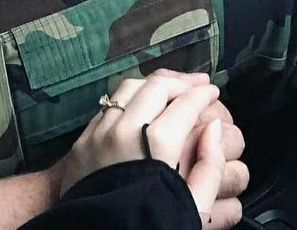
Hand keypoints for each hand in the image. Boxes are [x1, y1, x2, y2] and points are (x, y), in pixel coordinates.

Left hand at [59, 70, 245, 226]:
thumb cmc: (151, 226)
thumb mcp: (192, 206)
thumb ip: (210, 166)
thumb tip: (214, 128)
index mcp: (154, 144)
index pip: (185, 105)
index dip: (203, 95)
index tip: (214, 92)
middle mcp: (124, 128)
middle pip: (157, 87)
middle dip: (182, 82)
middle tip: (198, 83)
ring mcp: (99, 131)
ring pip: (130, 88)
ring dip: (154, 83)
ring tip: (171, 86)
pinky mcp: (82, 139)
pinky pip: (108, 105)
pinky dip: (130, 97)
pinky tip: (141, 102)